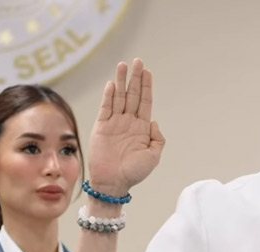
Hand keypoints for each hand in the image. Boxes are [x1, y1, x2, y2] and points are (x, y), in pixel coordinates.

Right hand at [86, 59, 165, 195]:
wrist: (113, 184)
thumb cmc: (134, 173)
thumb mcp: (153, 156)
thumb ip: (158, 138)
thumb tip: (154, 121)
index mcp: (141, 127)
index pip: (145, 101)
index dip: (146, 86)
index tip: (147, 71)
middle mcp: (127, 122)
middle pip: (132, 94)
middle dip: (135, 77)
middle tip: (137, 61)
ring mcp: (114, 124)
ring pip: (119, 97)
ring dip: (121, 81)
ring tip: (123, 65)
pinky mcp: (101, 127)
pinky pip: (105, 108)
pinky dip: (108, 96)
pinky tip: (112, 84)